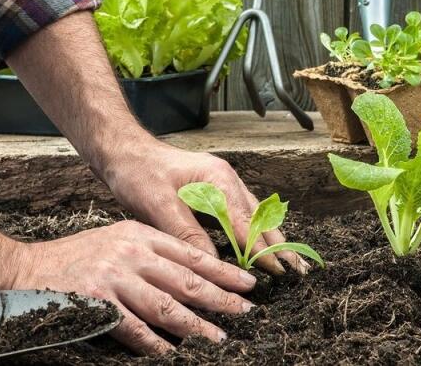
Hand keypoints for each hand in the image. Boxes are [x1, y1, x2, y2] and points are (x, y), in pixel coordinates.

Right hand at [10, 219, 255, 354]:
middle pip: (186, 279)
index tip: (247, 283)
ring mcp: (114, 278)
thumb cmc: (75, 258)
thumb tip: (191, 276)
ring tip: (219, 338)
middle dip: (221, 298)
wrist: (24, 269)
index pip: (191, 254)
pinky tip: (173, 353)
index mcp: (140, 235)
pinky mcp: (97, 303)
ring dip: (196, 326)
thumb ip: (150, 253)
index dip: (223, 270)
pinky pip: (135, 329)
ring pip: (167, 306)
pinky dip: (156, 344)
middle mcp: (131, 253)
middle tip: (245, 312)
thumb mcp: (117, 240)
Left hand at [106, 147, 309, 274]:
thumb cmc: (138, 172)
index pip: (246, 222)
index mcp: (218, 179)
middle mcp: (226, 179)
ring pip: (254, 215)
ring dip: (269, 238)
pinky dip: (253, 231)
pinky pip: (240, 213)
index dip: (261, 249)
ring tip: (287, 261)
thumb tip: (211, 264)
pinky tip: (259, 246)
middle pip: (259, 217)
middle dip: (278, 244)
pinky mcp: (213, 190)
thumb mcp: (158, 204)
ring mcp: (222, 184)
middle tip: (297, 270)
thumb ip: (187, 233)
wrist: (123, 151)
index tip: (278, 271)